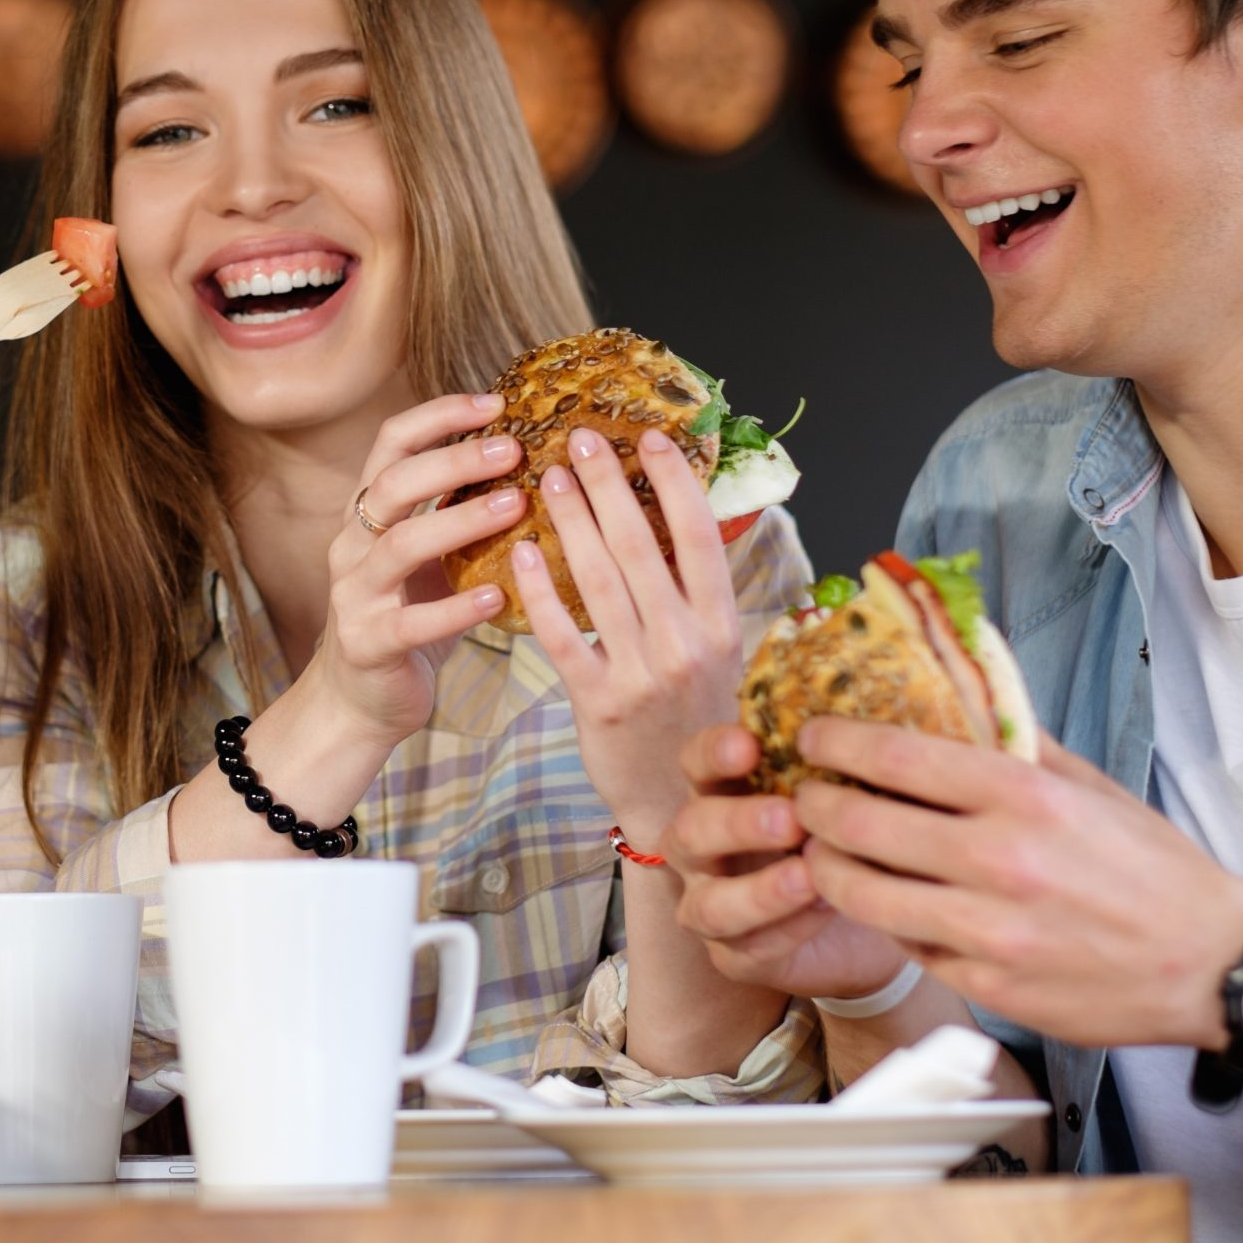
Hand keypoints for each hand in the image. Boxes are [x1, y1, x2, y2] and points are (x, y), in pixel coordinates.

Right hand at [308, 393, 527, 743]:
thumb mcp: (430, 558)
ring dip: (461, 520)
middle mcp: (352, 545)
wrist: (360, 701)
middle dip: (455, 460)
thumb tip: (532, 463)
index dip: (439, 415)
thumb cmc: (408, 618)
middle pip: (394, 483)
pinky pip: (411, 623)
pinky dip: (456, 609)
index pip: (391, 443)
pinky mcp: (368, 644)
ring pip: (401, 545)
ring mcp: (354, 594)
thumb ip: (459, 513)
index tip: (495, 402)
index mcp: (368, 515)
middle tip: (514, 449)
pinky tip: (499, 597)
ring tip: (517, 507)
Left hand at [508, 427, 739, 835]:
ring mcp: (642, 673)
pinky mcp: (597, 701)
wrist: (681, 806)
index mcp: (722, 624)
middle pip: (643, 546)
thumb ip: (701, 595)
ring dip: (572, 522)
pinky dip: (539, 591)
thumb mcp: (720, 655)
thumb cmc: (697, 720)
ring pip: (600, 581)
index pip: (702, 538)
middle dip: (609, 485)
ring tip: (549, 477)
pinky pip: (563, 635)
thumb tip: (686, 517)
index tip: (651, 438)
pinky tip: (519, 552)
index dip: (676, 483)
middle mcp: (687, 643)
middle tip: (580, 436)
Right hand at [665, 724, 914, 999]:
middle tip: (790, 817)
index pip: (696, 763)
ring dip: (757, 890)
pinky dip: (785, 930)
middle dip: (736, 823)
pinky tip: (826, 912)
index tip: (749, 744)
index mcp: (723, 793)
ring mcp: (711, 903)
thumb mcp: (855, 793)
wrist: (875, 911)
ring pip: (708, 904)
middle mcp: (703, 848)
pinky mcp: (733, 956)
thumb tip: (882, 721)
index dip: (713, 752)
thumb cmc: (856, 835)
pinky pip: (745, 949)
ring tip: (809, 876)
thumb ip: (850, 762)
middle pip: (690, 831)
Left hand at [789, 718, 1242, 1049]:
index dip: (834, 742)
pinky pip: (904, 943)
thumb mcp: (1089, 786)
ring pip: (860, 892)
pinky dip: (884, 918)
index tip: (812, 737)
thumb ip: (1017, 743)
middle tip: (805, 797)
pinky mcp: (987, 983)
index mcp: (1023, 797)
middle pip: (857, 823)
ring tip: (824, 850)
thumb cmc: (1152, 868)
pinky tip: (886, 900)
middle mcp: (999, 861)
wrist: (1214, 964)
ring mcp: (989, 930)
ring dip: (826, 866)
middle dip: (813, 805)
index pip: (894, 755)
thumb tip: (957, 691)